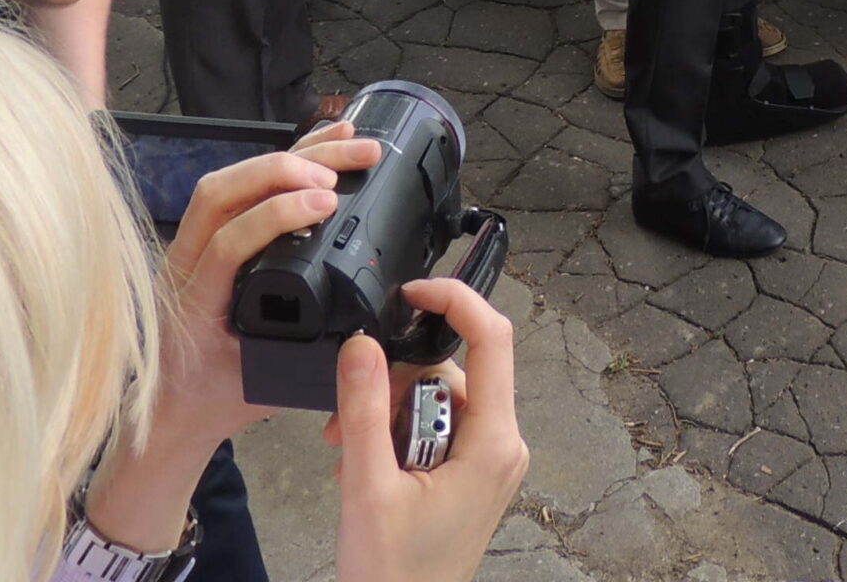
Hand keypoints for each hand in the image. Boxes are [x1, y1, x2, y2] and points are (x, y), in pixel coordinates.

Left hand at [150, 122, 385, 442]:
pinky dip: (283, 163)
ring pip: (231, 180)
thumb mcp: (259, 387)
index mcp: (192, 303)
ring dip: (289, 156)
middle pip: (222, 191)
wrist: (171, 413)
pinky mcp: (210, 237)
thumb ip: (301, 364)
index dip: (276, 216)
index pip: (226, 241)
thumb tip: (359, 338)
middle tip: (346, 167)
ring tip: (349, 142)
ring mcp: (192, 246)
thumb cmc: (210, 404)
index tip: (326, 205)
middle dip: (286, 167)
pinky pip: (241, 186)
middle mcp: (184, 264)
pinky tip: (322, 147)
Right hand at [330, 279, 529, 581]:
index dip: (455, 301)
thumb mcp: (368, 485)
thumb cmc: (394, 574)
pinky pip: (435, 430)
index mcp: (493, 442)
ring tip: (346, 453)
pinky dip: (396, 437)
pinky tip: (364, 466)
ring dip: (386, 415)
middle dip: (393, 384)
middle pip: (450, 372)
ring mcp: (487, 461)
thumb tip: (362, 344)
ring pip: (437, 400)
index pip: (492, 338)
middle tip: (346, 420)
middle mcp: (501, 445)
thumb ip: (364, 409)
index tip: (413, 292)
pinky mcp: (470, 475)